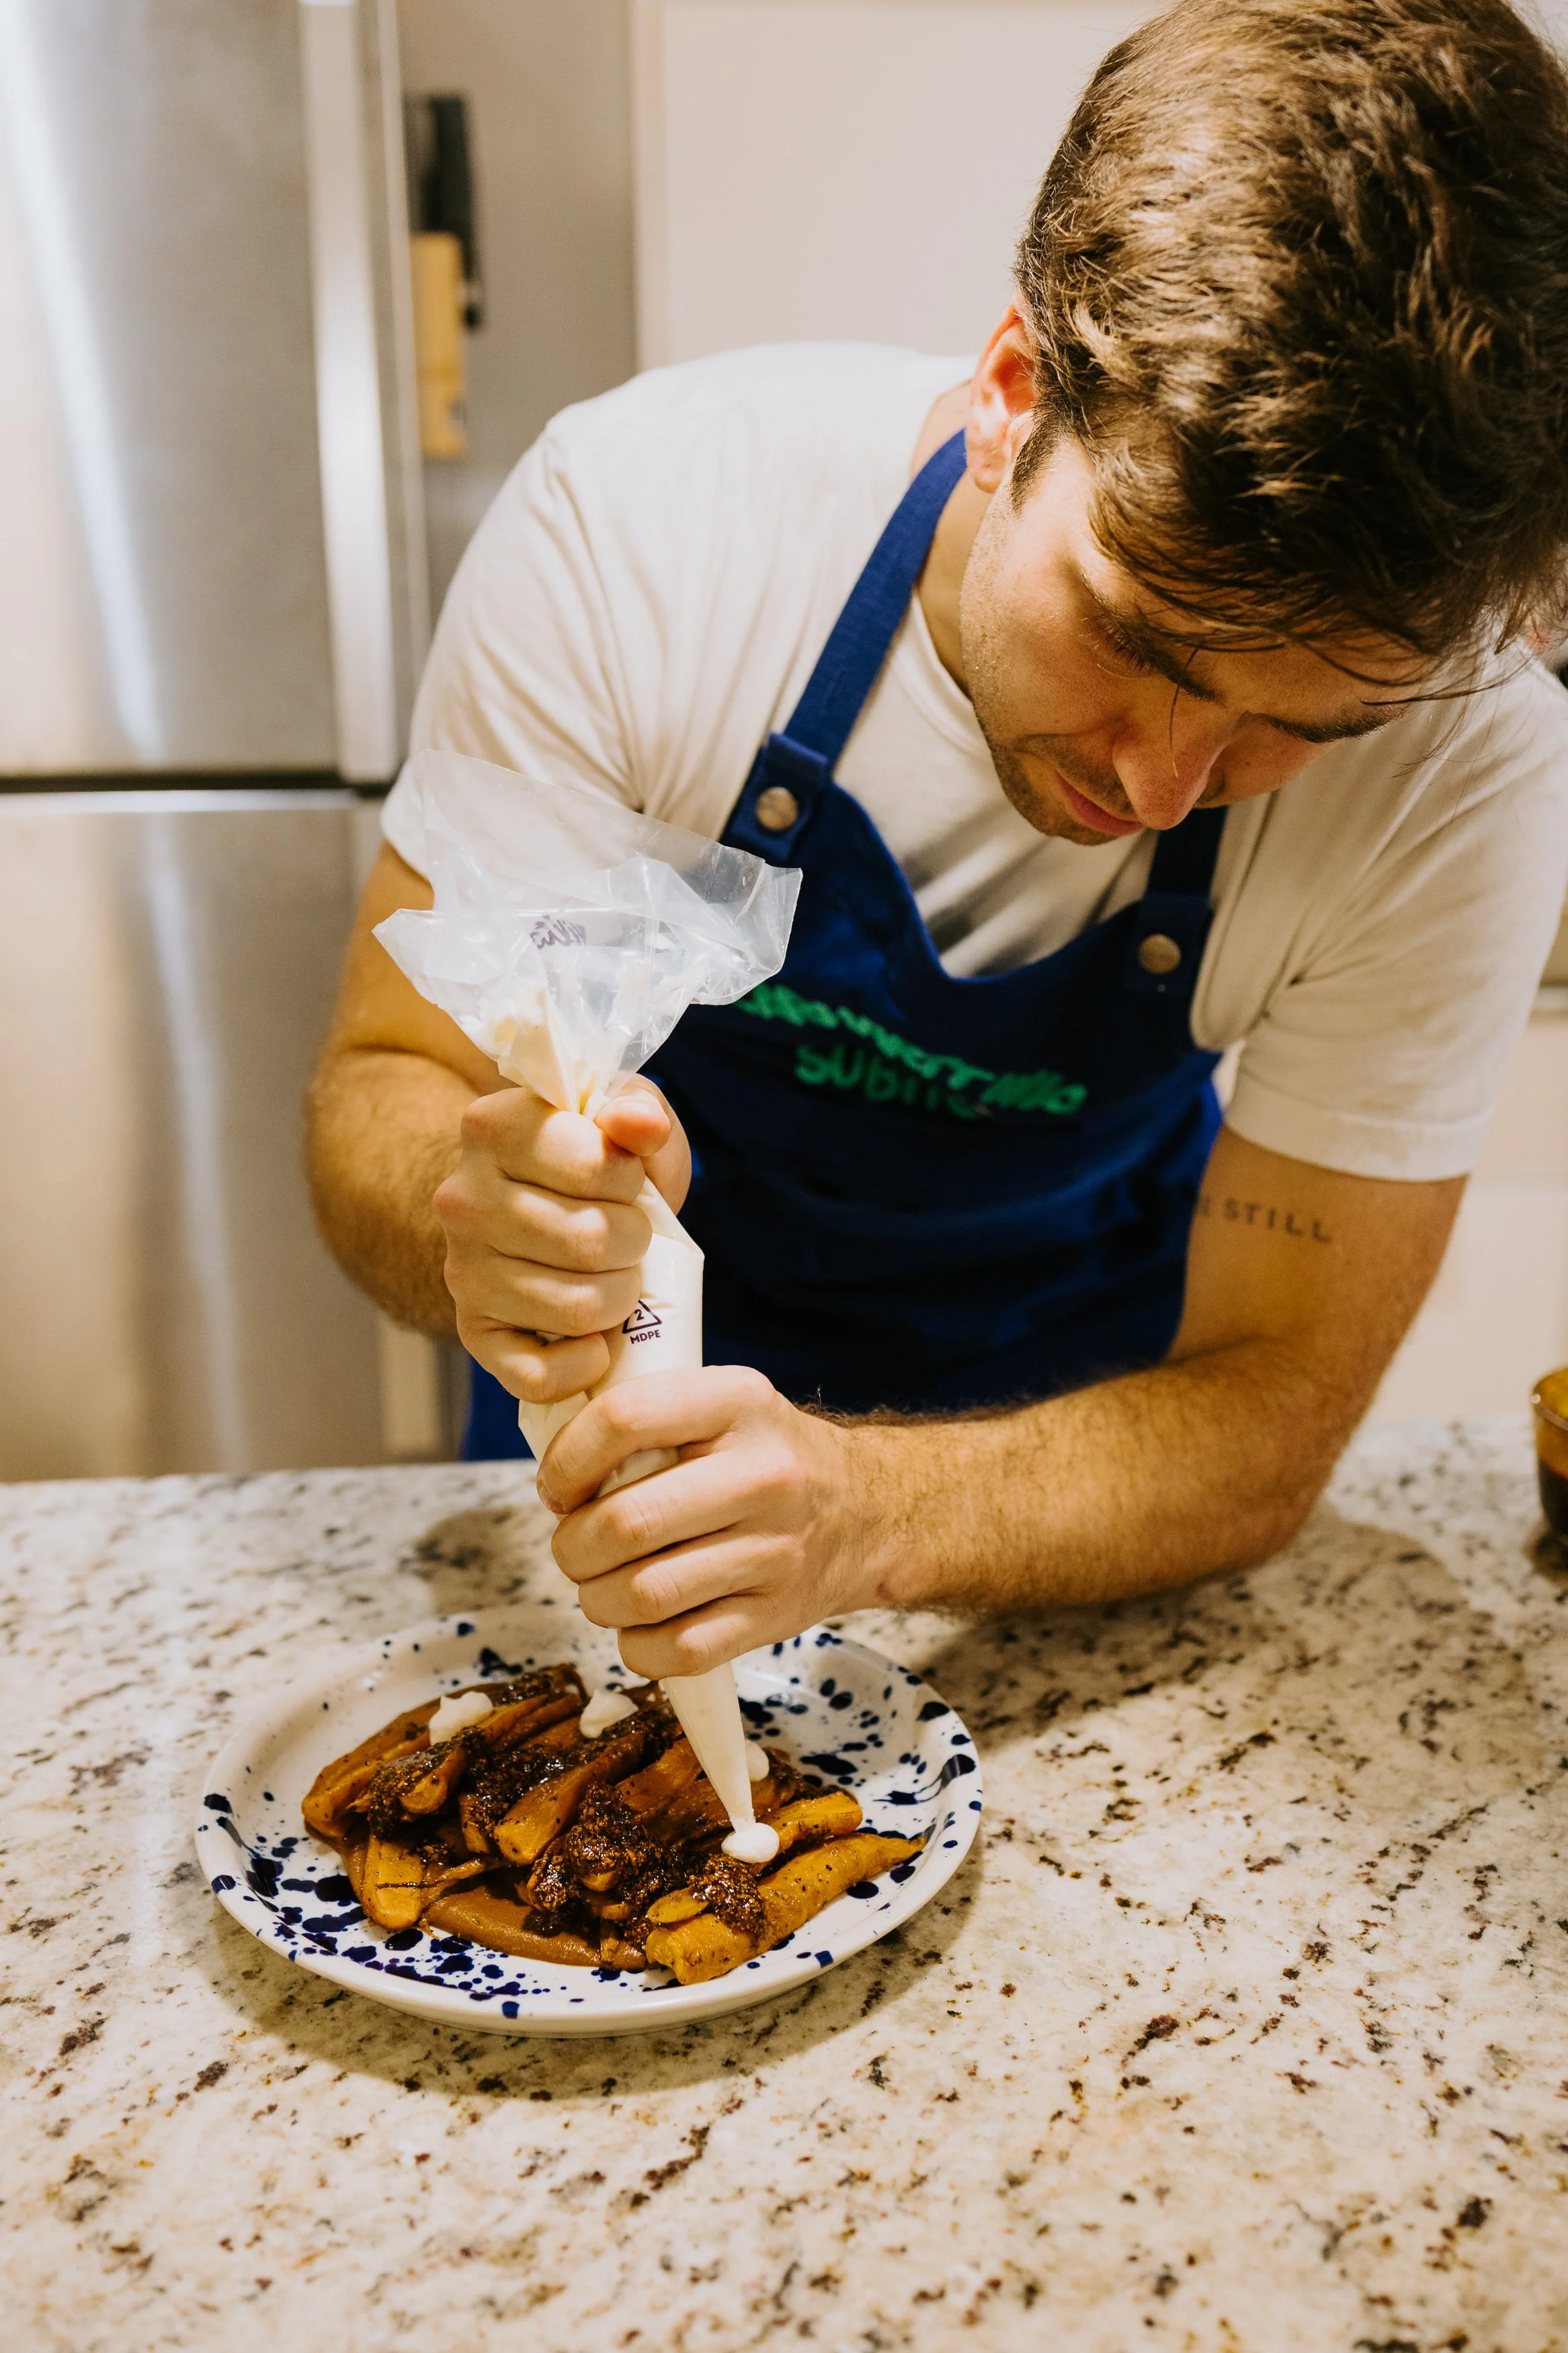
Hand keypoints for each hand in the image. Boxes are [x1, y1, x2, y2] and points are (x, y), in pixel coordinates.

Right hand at [432, 1079, 690, 1403]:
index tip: (622, 1178)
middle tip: (626, 1237)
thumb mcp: (622, 1121)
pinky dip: (584, 1364)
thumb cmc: (592, 1166)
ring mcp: (461, 1273)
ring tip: (613, 1276)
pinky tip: (594, 1338)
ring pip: (578, 1308)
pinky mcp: (473, 1334)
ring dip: (619, 1298)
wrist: (535, 1210)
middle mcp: (462, 1201)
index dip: (630, 1178)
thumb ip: (639, 1111)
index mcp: (492, 1128)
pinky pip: (539, 1374)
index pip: (597, 1164)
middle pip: (592, 1240)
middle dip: (633, 1243)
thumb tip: (641, 1125)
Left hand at [538, 1368, 891, 1675]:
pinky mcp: (774, 1617)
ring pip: (642, 1594)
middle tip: (576, 1546)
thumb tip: (554, 1472)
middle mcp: (764, 1475)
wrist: (867, 1512)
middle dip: (573, 1545)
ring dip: (597, 1598)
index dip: (565, 1461)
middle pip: (624, 1523)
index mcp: (738, 1403)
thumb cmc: (767, 1457)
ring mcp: (774, 1552)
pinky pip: (675, 1650)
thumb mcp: (722, 1405)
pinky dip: (636, 1645)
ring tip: (603, 1585)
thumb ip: (647, 1419)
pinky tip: (640, 1621)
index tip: (558, 1487)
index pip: (622, 1420)